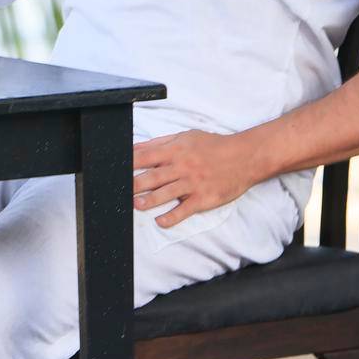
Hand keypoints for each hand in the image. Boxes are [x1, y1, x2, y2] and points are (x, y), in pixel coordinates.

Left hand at [131, 130, 263, 229]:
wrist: (244, 157)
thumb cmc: (212, 145)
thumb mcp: (186, 136)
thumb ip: (160, 143)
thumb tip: (136, 148)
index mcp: (175, 150)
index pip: (146, 156)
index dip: (128, 163)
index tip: (114, 168)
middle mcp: (182, 167)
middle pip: (153, 176)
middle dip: (134, 183)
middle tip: (119, 190)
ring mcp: (193, 183)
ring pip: (166, 193)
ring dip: (149, 200)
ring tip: (135, 205)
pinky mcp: (204, 198)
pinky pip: (185, 210)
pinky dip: (172, 217)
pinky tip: (160, 221)